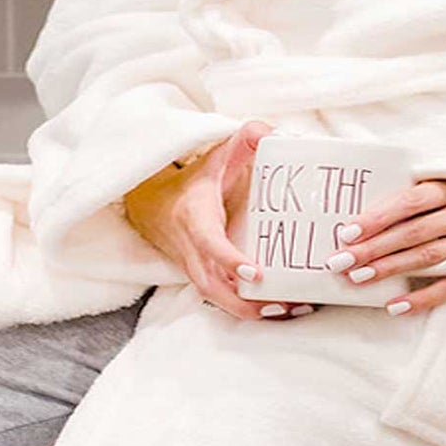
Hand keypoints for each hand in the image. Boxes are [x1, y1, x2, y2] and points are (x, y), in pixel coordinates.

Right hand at [121, 120, 309, 322]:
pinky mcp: (202, 278)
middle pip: (213, 286)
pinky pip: (223, 300)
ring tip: (291, 310)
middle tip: (283, 304)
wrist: (154, 204)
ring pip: (219, 300)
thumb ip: (249, 137)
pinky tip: (282, 309)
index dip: (229, 260)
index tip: (254, 273)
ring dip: (252, 310)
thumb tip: (278, 135)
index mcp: (195, 217)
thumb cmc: (196, 179)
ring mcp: (195, 268)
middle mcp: (192, 249)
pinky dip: (250, 308)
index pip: (209, 243)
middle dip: (245, 301)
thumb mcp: (218, 153)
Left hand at [325, 179, 445, 314]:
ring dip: (391, 269)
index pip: (409, 202)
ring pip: (428, 258)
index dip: (377, 217)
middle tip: (340, 261)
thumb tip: (362, 214)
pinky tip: (394, 306)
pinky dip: (422, 298)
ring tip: (359, 278)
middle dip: (373, 248)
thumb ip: (414, 195)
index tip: (347, 232)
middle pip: (412, 233)